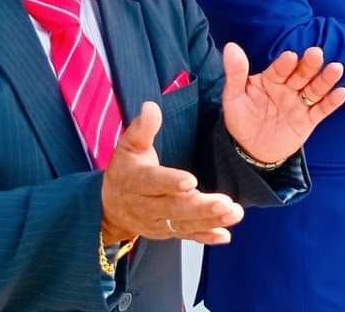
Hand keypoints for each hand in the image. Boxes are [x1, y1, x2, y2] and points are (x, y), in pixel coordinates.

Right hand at [101, 102, 244, 245]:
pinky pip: (187, 237)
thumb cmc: (125, 171)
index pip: (153, 182)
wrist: (110, 208)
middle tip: (225, 203)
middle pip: (174, 208)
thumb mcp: (128, 146)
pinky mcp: (167, 233)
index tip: (191, 181)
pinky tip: (224, 235)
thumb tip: (151, 107)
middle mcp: (146, 205)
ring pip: (184, 224)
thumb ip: (142, 128)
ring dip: (210, 221)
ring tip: (234, 213)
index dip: (171, 182)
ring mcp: (157, 223)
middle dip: (200, 207)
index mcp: (136, 181)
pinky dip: (206, 237)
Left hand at [223, 43, 344, 164]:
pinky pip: (322, 110)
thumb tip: (231, 46)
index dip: (285, 63)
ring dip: (326, 79)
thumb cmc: (242, 118)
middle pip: (301, 74)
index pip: (279, 69)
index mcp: (271, 79)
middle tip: (316, 53)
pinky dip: (332, 102)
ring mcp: (299, 103)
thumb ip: (236, 73)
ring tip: (336, 69)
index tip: (290, 57)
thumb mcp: (234, 97)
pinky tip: (342, 92)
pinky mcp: (309, 120)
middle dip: (309, 65)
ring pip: (315, 89)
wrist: (252, 149)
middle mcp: (288, 88)